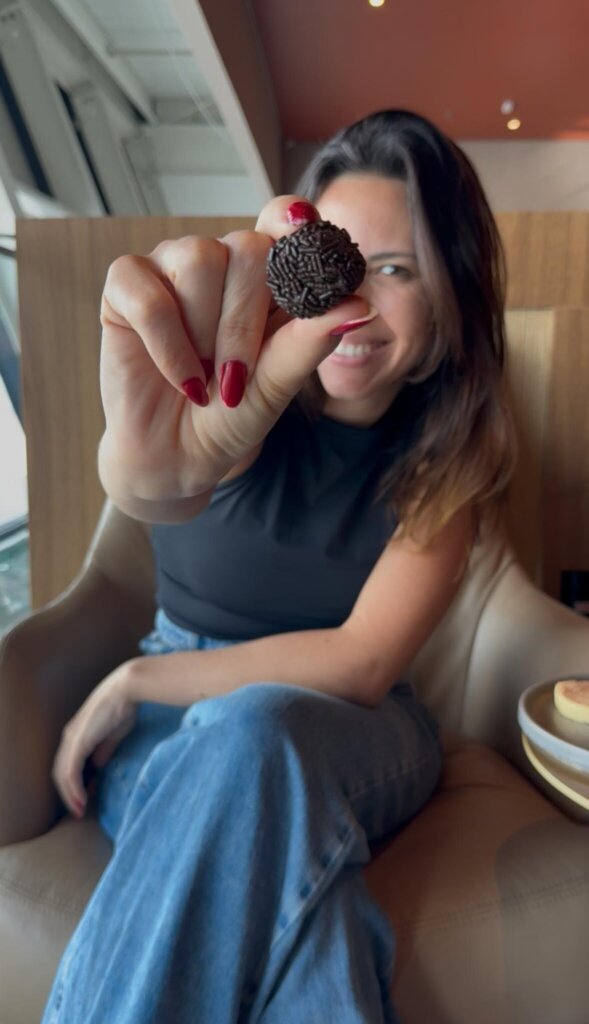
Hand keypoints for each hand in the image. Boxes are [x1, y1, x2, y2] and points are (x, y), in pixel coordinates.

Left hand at [52, 663, 137, 817]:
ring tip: (79, 809)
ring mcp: (72, 739)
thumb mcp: (112, 735)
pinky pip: (71, 771)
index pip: (67, 765)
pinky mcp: (79, 741)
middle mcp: (69, 737)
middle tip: (78, 810)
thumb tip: (97, 766)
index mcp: (76, 734)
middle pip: (60, 772)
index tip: (83, 799)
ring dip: (69, 795)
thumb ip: (103, 750)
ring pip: (63, 775)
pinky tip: (81, 798)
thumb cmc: (122, 707)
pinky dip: (74, 787)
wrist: (126, 689)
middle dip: (67, 794)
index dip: (72, 783)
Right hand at [98, 195, 368, 504]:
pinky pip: (150, 295)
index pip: (283, 219)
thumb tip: (359, 306)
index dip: (294, 223)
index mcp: (264, 275)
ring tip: (207, 378)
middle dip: (247, 321)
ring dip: (207, 333)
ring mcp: (170, 268)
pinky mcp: (125, 287)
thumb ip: (310, 342)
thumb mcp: (276, 384)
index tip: (308, 234)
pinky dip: (169, 344)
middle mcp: (219, 260)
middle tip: (238, 376)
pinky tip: (183, 380)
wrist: (179, 456)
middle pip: (246, 246)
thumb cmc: (231, 415)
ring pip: (198, 260)